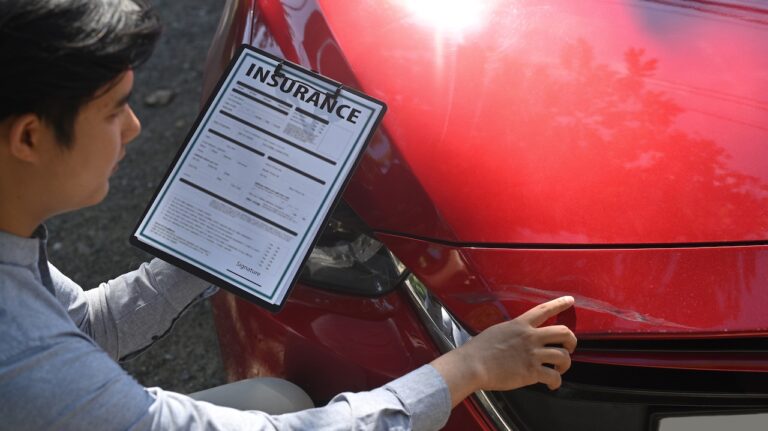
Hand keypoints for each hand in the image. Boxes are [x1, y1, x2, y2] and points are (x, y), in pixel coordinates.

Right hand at [430, 296, 576, 406]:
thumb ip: (512, 332)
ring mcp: (532, 354)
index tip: (570, 300)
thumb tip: (518, 338)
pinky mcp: (531, 372)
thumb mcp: (497, 331)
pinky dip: (556, 382)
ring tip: (559, 369)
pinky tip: (552, 385)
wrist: (472, 365)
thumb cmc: (478, 350)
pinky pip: (554, 377)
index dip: (559, 304)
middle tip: (570, 347)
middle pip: (563, 332)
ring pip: (563, 356)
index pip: (544, 310)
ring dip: (565, 364)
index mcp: (520, 325)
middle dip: (572, 341)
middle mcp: (530, 337)